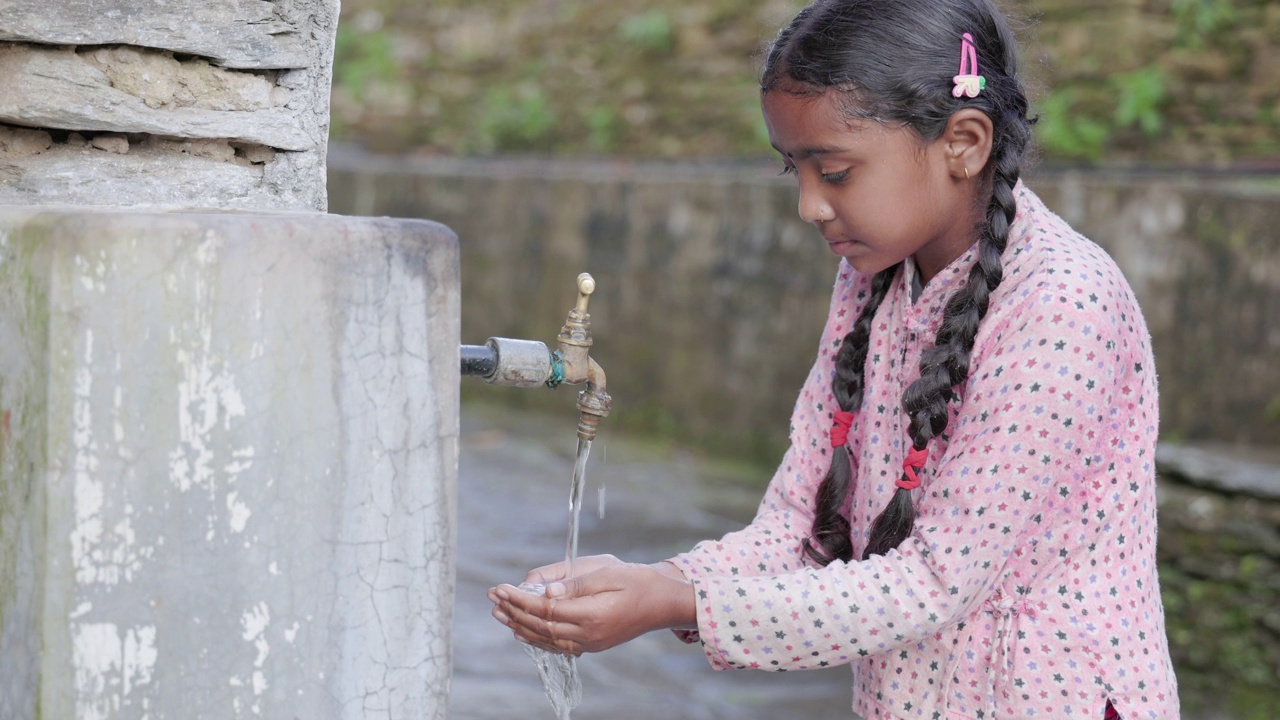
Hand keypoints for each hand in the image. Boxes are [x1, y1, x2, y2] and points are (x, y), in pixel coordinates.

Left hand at [488, 558, 695, 656]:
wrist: (664, 603)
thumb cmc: (639, 581)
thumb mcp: (609, 572)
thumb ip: (575, 584)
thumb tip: (545, 589)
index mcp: (592, 614)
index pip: (545, 608)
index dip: (520, 599)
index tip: (502, 588)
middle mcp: (588, 634)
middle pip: (541, 625)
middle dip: (514, 611)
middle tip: (493, 598)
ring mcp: (590, 643)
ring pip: (546, 638)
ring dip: (520, 625)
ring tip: (499, 614)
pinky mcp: (593, 644)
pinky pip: (558, 645)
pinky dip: (537, 638)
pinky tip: (523, 632)